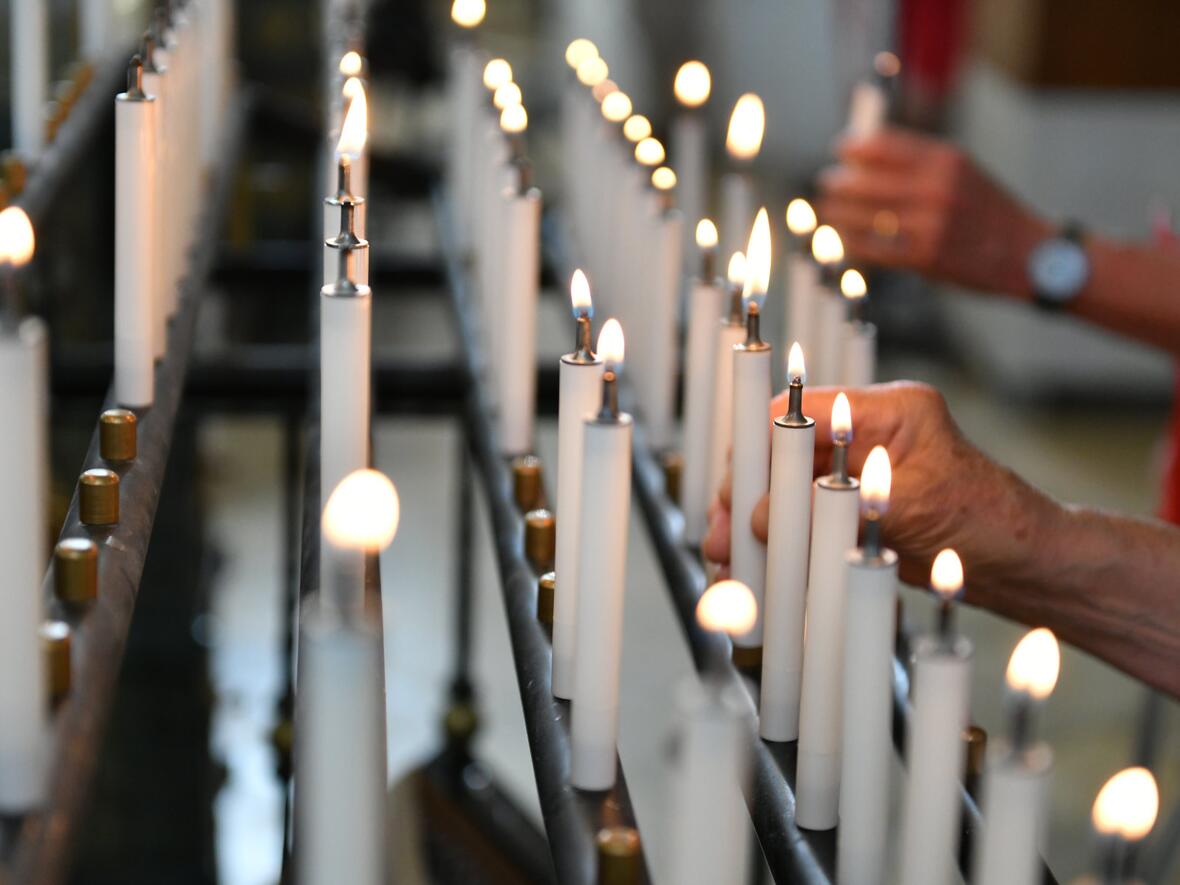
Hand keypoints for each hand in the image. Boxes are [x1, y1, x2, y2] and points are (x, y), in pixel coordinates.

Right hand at [701, 382, 1061, 592]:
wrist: (1023, 564)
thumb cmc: (990, 521)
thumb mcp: (913, 507)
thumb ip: (836, 507)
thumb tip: (765, 517)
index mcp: (886, 411)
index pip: (800, 413)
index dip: (759, 447)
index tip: (731, 487)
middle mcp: (864, 437)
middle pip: (782, 456)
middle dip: (745, 497)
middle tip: (719, 537)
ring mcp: (855, 475)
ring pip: (785, 493)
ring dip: (754, 528)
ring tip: (727, 564)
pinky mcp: (852, 512)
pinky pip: (802, 523)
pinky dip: (778, 547)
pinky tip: (757, 574)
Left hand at [816, 128, 1051, 298]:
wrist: (1027, 253)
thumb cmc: (989, 210)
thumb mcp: (963, 171)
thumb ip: (920, 161)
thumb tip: (867, 151)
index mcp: (945, 159)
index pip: (884, 145)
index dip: (854, 148)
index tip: (840, 150)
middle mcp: (936, 188)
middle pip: (866, 180)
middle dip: (838, 182)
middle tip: (825, 183)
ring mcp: (929, 224)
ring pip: (863, 216)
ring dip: (836, 213)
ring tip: (827, 210)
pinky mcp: (925, 256)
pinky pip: (873, 247)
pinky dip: (852, 242)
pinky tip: (842, 237)